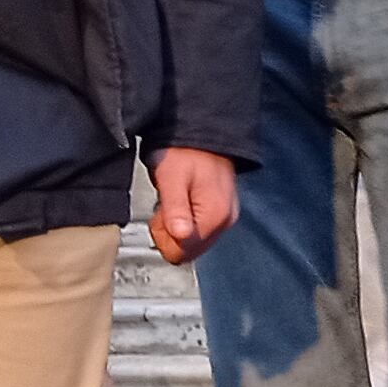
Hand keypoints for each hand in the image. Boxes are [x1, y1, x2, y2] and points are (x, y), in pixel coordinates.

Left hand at [146, 147, 239, 265]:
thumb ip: (176, 209)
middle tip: (166, 206)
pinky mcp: (222, 214)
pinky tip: (183, 203)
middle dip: (170, 233)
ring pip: (192, 245)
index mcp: (215, 215)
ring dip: (176, 228)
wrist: (200, 134)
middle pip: (188, 252)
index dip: (164, 235)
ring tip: (174, 202)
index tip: (162, 212)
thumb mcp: (172, 177)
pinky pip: (198, 234)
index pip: (182, 252)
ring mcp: (226, 218)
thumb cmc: (184, 151)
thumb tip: (181, 236)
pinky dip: (185, 223)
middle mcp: (225, 220)